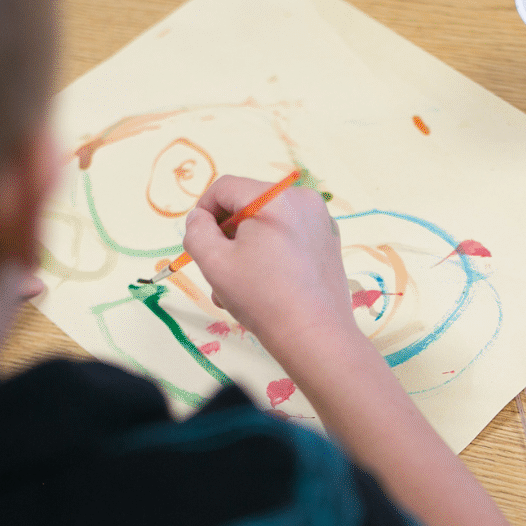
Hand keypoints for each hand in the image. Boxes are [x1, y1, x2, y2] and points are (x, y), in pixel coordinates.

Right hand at [180, 175, 353, 346]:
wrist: (315, 337)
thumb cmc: (262, 299)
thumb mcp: (214, 262)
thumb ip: (197, 231)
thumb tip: (200, 217)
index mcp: (275, 198)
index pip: (225, 188)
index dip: (203, 212)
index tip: (197, 240)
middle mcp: (303, 200)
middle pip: (247, 205)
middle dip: (226, 236)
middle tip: (216, 271)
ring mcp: (320, 221)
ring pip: (267, 224)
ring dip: (245, 250)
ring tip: (236, 289)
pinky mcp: (328, 242)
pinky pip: (287, 237)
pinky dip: (269, 254)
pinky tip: (263, 287)